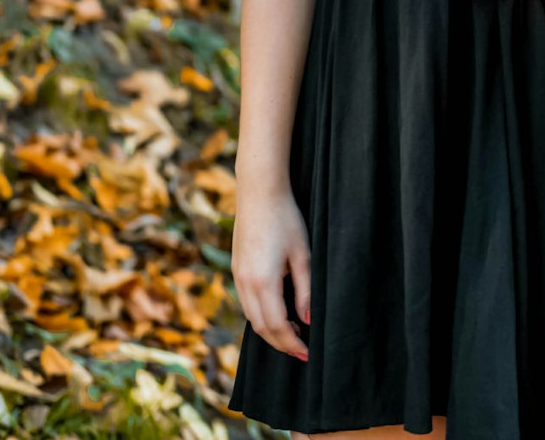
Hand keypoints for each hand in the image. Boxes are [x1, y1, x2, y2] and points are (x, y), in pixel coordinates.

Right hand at [232, 183, 311, 361]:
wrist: (259, 191)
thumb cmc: (286, 218)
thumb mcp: (302, 254)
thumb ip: (305, 290)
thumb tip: (308, 319)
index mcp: (263, 282)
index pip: (277, 326)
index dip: (292, 343)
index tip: (307, 352)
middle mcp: (245, 283)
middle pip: (261, 327)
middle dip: (281, 343)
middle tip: (301, 350)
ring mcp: (237, 276)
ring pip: (252, 317)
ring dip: (270, 331)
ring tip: (293, 332)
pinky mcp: (236, 268)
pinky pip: (247, 303)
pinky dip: (261, 315)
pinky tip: (277, 311)